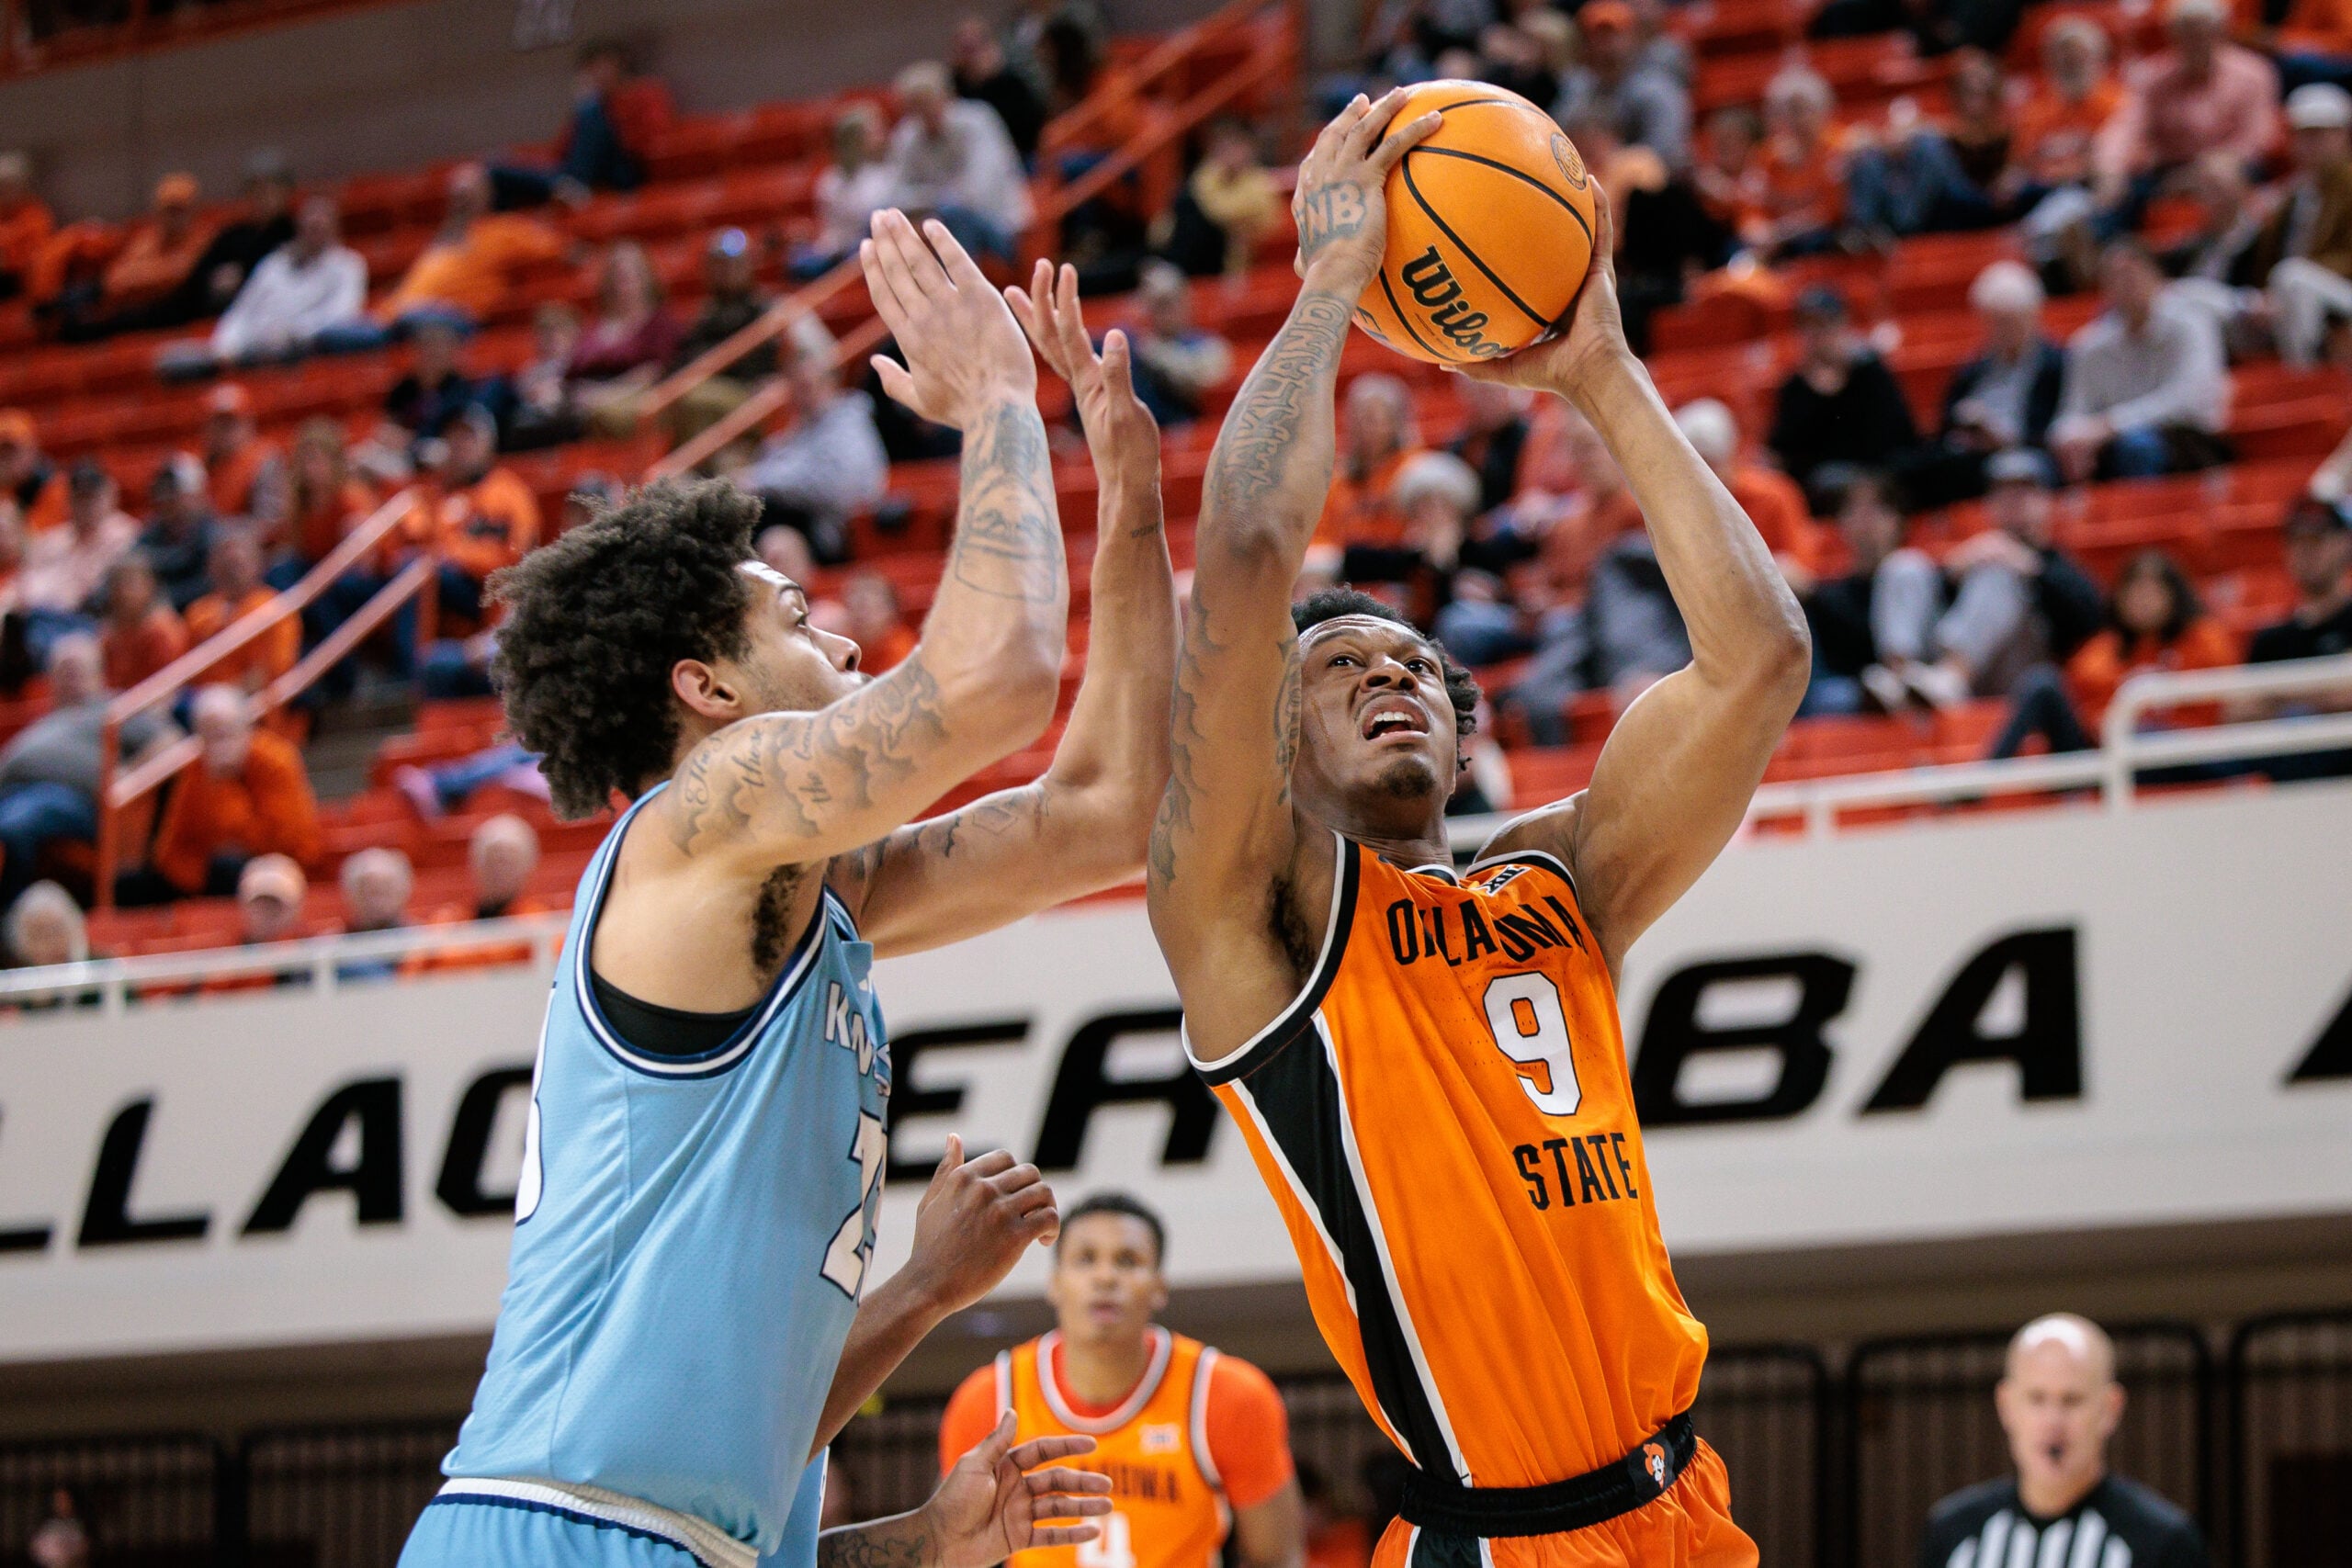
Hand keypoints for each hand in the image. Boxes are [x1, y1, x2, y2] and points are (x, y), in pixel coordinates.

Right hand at [862, 210, 1036, 429]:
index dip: (873, 267)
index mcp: (907, 339)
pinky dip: (943, 241)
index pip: (884, 294)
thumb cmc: (962, 409)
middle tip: (878, 216)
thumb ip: (893, 381)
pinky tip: (931, 225)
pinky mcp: (981, 298)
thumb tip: (874, 363)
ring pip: (920, 262)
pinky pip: (958, 262)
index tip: (867, 246)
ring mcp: (951, 305)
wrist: (998, 408)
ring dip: (904, 235)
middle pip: (897, 271)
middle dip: (885, 241)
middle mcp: (923, 317)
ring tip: (893, 214)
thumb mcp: (920, 401)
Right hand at [895, 1136, 1059, 1316]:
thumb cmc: (929, 1248)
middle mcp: (983, 1189)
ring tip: (1040, 1228)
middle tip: (1031, 1214)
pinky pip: (1050, 1217)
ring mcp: (1000, 1211)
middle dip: (1033, 1192)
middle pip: (1029, 1173)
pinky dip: (1053, 1227)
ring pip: (1044, 1192)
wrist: (928, 1286)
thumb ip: (945, 1169)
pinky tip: (1043, 1241)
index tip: (1014, 1196)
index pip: (1006, 1158)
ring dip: (1047, 1207)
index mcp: (964, 1177)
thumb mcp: (931, 1202)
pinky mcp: (1015, 1237)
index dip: (1015, 1176)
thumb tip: (954, 1137)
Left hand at [927, 1415, 1112, 1567]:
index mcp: (1007, 1466)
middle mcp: (1018, 1488)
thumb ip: (997, 1442)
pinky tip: (1092, 1531)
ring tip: (1106, 1507)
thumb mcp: (974, 1465)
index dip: (1066, 1447)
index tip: (1091, 1444)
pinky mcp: (1020, 1538)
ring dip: (1083, 1507)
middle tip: (1107, 1484)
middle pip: (1057, 1481)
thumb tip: (1012, 1411)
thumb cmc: (952, 1499)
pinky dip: (1072, 1534)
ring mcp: (1020, 1513)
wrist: (938, 1540)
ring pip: (1059, 1508)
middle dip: (1082, 1482)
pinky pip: (1050, 1535)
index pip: (1043, 1452)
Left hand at [1007, 260, 1160, 478]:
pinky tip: (1054, 337)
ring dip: (1038, 318)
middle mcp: (1079, 382)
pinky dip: (1055, 342)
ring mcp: (1083, 391)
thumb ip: (1119, 375)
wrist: (1125, 488)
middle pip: (1051, 335)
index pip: (1069, 332)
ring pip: (1053, 348)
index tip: (1064, 269)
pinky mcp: (1091, 400)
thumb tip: (1115, 335)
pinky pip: (1065, 362)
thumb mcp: (1127, 413)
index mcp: (1086, 381)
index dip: (1066, 299)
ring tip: (1017, 295)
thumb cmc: (1130, 455)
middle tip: (1039, 268)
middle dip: (1044, 300)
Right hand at [1292, 89, 1441, 292]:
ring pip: (1365, 129)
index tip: (1338, 130)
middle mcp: (1319, 176)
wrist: (1331, 273)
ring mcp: (1341, 173)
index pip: (1315, 159)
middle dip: (1350, 114)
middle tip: (1365, 101)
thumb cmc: (1322, 276)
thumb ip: (1304, 256)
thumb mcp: (1304, 263)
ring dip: (1385, 108)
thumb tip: (1299, 266)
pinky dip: (1415, 129)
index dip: (1327, 142)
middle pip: (1336, 133)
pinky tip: (1435, 119)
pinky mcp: (1366, 178)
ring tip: (1402, 94)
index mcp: (1305, 195)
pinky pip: (1394, 145)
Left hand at [1456, 183, 1629, 404]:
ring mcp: (1587, 274)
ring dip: (1572, 199)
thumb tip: (1439, 361)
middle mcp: (1567, 284)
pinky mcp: (1603, 268)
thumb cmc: (1552, 374)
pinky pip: (1601, 228)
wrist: (1590, 372)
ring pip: (1579, 228)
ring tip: (1559, 167)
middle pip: (1550, 243)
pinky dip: (1598, 204)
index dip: (1514, 254)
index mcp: (1547, 304)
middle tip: (1517, 191)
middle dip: (1538, 218)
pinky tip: (1587, 179)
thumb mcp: (1505, 366)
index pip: (1528, 273)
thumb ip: (1475, 363)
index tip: (1490, 233)